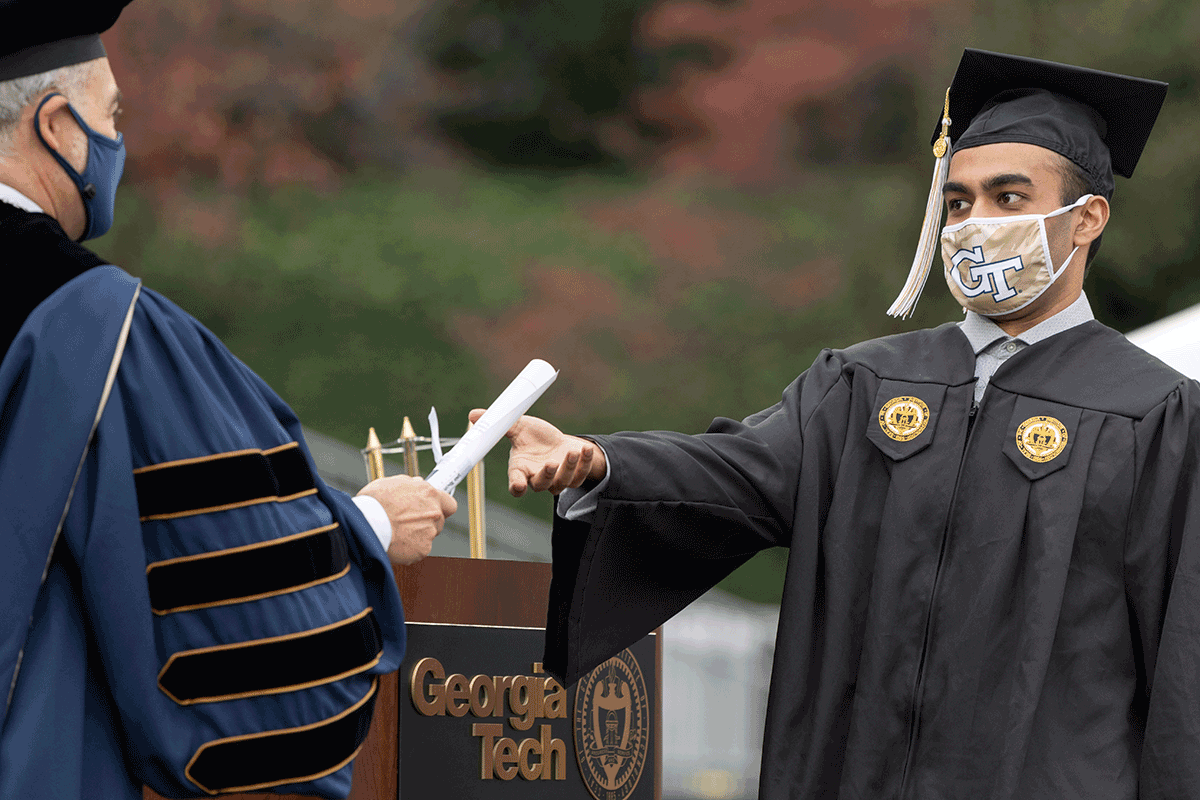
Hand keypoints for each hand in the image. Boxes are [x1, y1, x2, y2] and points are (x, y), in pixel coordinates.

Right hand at [356, 475, 457, 564]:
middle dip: (427, 522)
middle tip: (408, 522)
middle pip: (439, 521)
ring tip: (397, 532)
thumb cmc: (374, 503)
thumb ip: (410, 485)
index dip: (441, 507)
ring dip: (417, 535)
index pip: (449, 503)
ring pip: (428, 535)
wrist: (365, 525)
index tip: (435, 509)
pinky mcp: (423, 549)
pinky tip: (396, 542)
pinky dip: (410, 548)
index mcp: (429, 494)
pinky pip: (419, 549)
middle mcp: (434, 512)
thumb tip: (417, 484)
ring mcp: (430, 532)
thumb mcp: (391, 483)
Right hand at [469, 409, 605, 496]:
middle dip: (547, 476)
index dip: (517, 486)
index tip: (518, 485)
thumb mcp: (520, 427)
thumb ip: (501, 424)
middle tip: (551, 463)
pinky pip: (580, 475)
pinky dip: (585, 463)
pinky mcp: (575, 477)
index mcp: (521, 470)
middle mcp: (538, 479)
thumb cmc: (536, 438)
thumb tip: (473, 414)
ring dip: (569, 467)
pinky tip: (585, 449)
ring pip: (562, 481)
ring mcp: (557, 480)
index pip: (516, 484)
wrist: (559, 444)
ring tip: (573, 451)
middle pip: (540, 485)